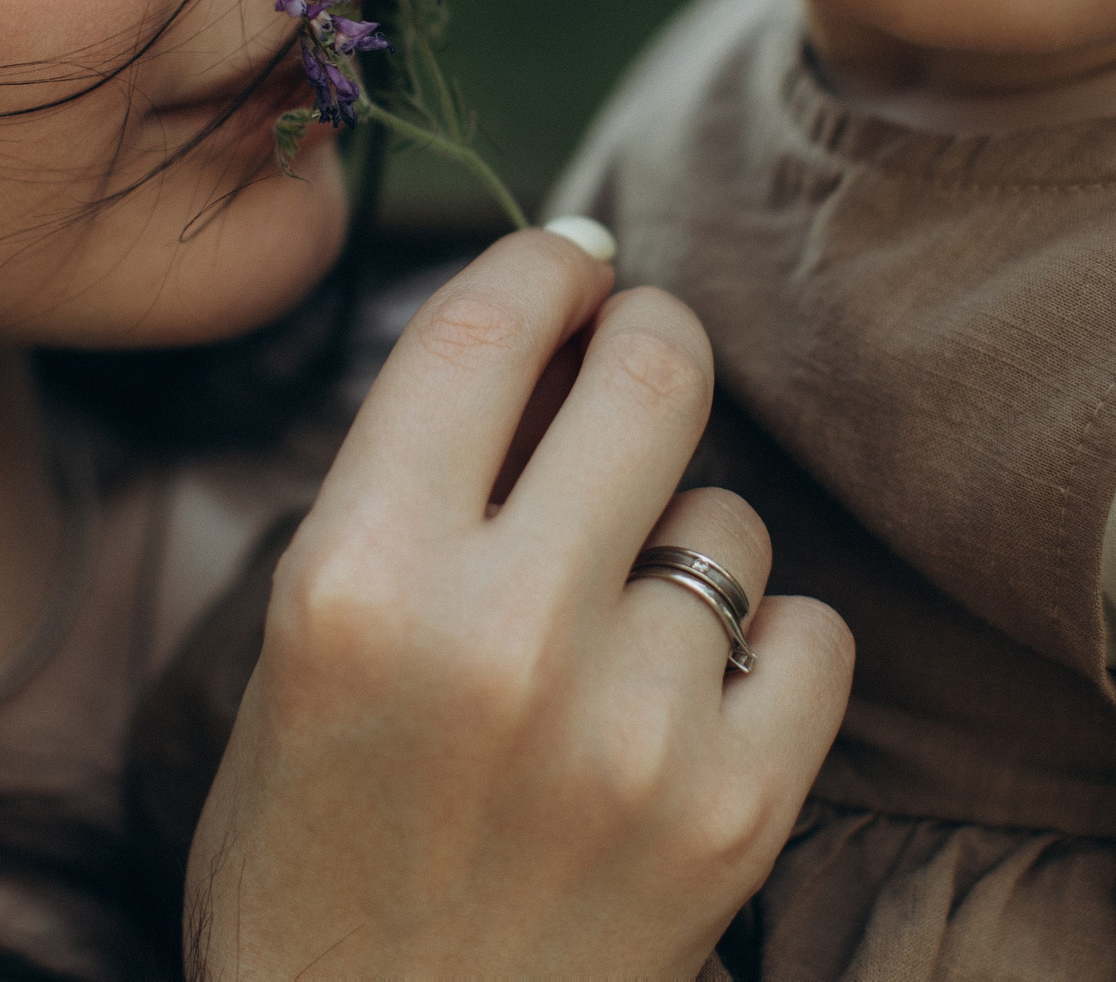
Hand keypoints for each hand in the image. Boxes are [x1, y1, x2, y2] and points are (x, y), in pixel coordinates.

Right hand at [185, 227, 852, 978]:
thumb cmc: (315, 854)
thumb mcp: (304, 654)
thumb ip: (411, 493)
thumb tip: (550, 336)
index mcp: (357, 583)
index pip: (482, 333)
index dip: (543, 263)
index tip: (572, 261)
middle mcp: (499, 638)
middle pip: (651, 373)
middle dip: (651, 337)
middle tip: (640, 352)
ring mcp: (634, 730)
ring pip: (731, 521)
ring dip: (687, 541)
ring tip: (621, 629)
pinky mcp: (736, 813)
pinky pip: (810, 634)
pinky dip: (764, 652)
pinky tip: (693, 704)